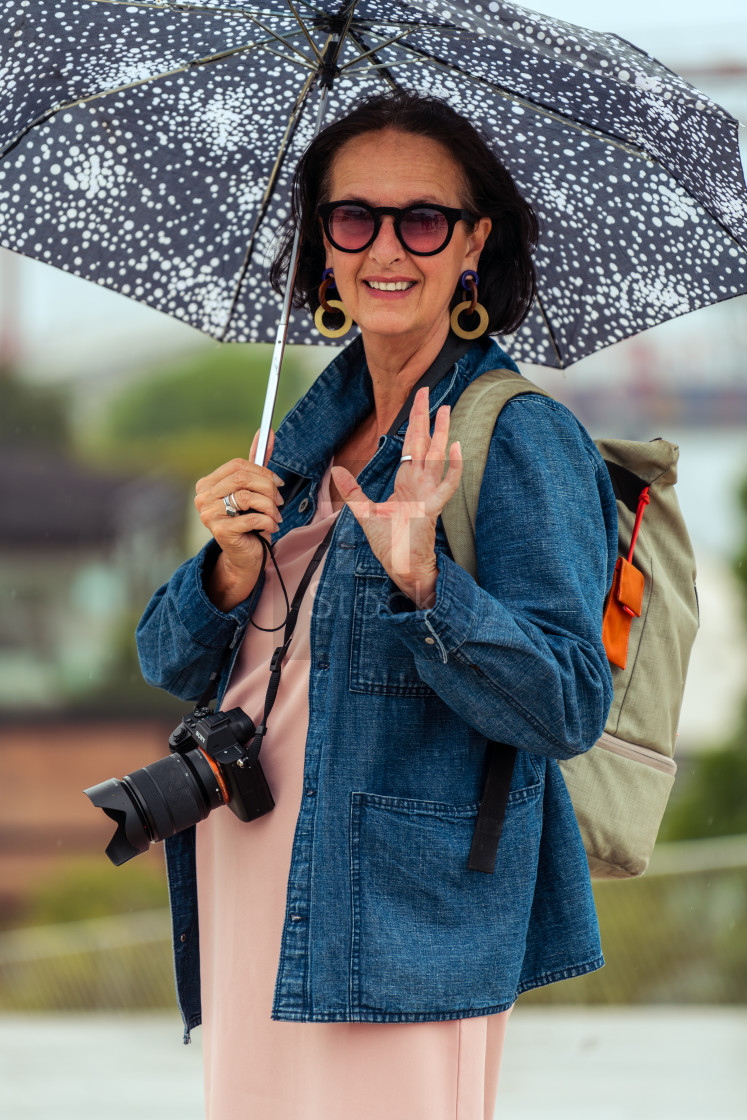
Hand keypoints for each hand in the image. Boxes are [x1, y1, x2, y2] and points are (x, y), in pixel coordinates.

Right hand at [195, 428, 284, 611]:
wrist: (245, 556)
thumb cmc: (249, 521)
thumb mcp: (254, 490)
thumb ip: (258, 462)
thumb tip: (267, 431)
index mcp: (208, 484)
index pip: (237, 466)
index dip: (262, 472)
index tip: (278, 484)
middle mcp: (203, 498)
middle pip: (242, 479)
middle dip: (268, 489)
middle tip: (279, 501)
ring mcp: (208, 515)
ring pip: (246, 497)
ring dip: (269, 506)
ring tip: (276, 516)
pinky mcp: (219, 531)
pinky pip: (250, 518)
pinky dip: (267, 521)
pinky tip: (271, 527)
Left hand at [331, 387, 462, 608]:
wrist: (402, 567)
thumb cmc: (390, 544)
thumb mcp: (365, 512)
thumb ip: (353, 490)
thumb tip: (337, 470)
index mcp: (406, 482)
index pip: (411, 446)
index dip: (413, 423)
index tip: (417, 402)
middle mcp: (419, 484)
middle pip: (424, 443)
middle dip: (424, 417)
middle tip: (427, 390)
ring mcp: (428, 494)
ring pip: (436, 457)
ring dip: (441, 433)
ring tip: (445, 408)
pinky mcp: (432, 508)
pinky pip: (447, 484)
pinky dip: (453, 467)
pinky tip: (456, 447)